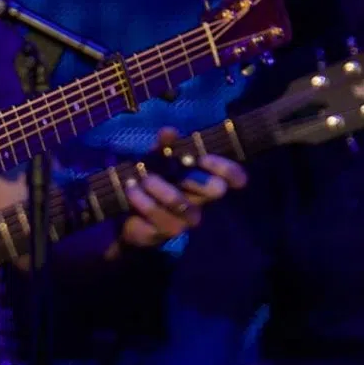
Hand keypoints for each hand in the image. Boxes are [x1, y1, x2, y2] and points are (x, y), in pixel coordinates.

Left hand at [107, 127, 243, 253]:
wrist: (130, 218)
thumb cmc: (152, 185)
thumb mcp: (155, 161)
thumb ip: (163, 147)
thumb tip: (169, 132)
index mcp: (203, 182)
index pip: (233, 177)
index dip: (227, 168)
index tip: (204, 159)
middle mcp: (199, 202)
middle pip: (214, 189)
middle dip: (196, 176)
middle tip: (175, 168)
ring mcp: (183, 220)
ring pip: (181, 203)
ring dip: (159, 188)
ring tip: (142, 180)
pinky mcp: (163, 232)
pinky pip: (157, 216)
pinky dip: (142, 199)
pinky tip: (132, 189)